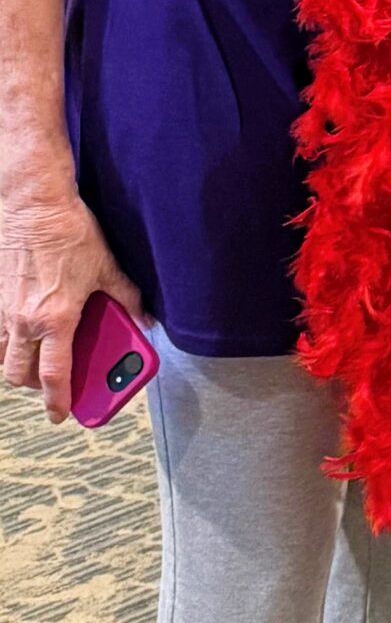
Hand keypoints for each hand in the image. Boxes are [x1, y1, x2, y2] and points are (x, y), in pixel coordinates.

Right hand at [0, 191, 144, 423]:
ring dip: (16, 365)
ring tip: (36, 360)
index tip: (60, 415)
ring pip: (1, 357)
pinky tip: (19, 333)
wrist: (34, 207)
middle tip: (51, 384)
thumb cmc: (71, 235)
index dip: (57, 400)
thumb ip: (126, 299)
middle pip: (19, 374)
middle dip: (34, 386)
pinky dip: (3, 342)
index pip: (54, 375)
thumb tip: (144, 321)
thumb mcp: (107, 268)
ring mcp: (2, 310)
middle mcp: (24, 321)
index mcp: (56, 319)